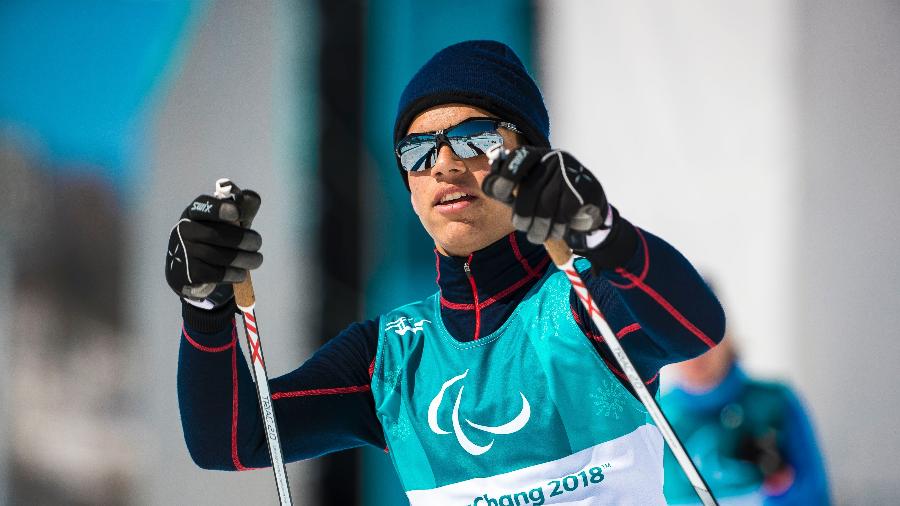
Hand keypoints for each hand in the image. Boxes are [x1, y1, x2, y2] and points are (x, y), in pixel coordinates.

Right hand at [165, 181, 262, 305]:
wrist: (188, 270)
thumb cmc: (214, 240)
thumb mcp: (227, 222)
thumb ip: (242, 209)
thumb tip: (253, 198)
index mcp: (193, 212)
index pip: (203, 206)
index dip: (220, 209)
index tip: (238, 213)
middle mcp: (184, 230)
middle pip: (215, 235)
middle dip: (242, 239)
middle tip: (258, 243)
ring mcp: (184, 252)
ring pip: (218, 256)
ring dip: (244, 259)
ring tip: (257, 259)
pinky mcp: (189, 274)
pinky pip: (216, 273)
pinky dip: (234, 273)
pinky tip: (242, 272)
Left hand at [482, 147, 612, 248]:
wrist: (588, 205)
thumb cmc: (550, 196)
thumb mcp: (526, 187)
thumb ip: (507, 186)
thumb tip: (490, 186)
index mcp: (534, 156)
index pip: (515, 161)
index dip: (504, 180)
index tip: (503, 197)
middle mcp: (552, 159)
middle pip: (530, 190)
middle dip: (523, 215)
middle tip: (522, 227)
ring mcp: (570, 173)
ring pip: (546, 206)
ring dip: (539, 228)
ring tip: (537, 236)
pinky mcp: (585, 190)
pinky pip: (563, 215)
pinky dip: (557, 228)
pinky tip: (555, 232)